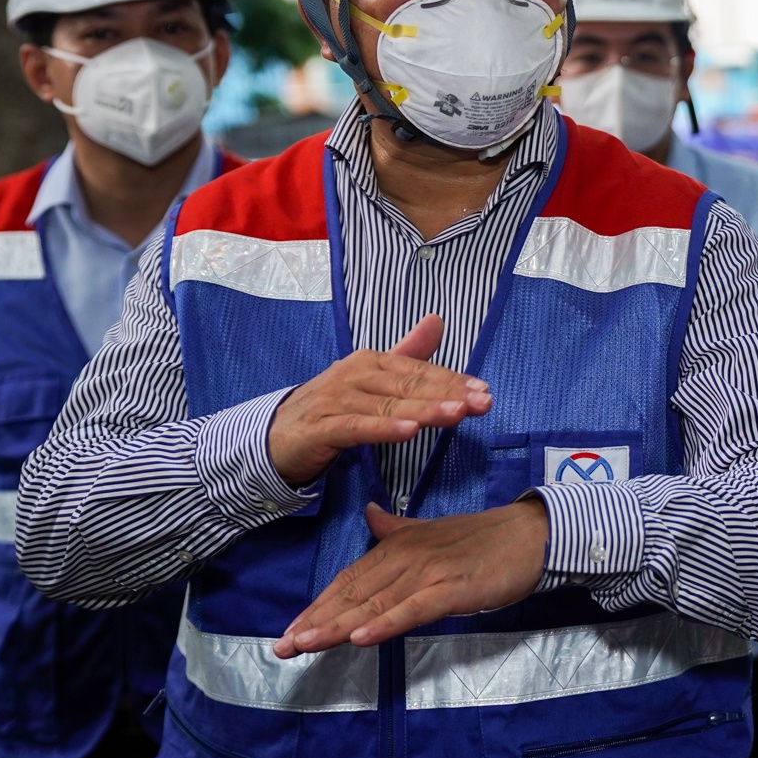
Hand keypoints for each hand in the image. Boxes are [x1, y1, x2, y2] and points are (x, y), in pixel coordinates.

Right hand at [267, 314, 490, 486]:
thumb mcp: (372, 380)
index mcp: (371, 362)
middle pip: (408, 385)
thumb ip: (408, 353)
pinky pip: (358, 427)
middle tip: (483, 402)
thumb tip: (438, 320)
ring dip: (425, 410)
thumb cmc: (331, 407)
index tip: (484, 390)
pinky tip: (409, 432)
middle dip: (449, 394)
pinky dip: (384, 428)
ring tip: (457, 414)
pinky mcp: (321, 427)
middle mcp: (355, 374)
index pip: (419, 371)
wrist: (273, 437)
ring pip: (388, 405)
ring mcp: (336, 399)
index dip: (453, 380)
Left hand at [274, 499, 548, 655]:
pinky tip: (361, 639)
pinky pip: (413, 609)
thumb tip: (369, 512)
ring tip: (306, 645)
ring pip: (375, 603)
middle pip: (353, 593)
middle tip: (283, 648)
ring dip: (338, 626)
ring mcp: (429, 572)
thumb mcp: (433, 531)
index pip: (350, 579)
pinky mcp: (452, 588)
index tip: (289, 630)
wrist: (532, 534)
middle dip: (316, 621)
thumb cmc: (485, 539)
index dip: (318, 605)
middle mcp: (406, 556)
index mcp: (399, 544)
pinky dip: (385, 624)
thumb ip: (397, 528)